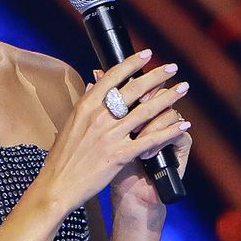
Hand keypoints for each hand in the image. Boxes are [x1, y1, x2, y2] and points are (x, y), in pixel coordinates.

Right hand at [34, 52, 190, 215]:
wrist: (57, 186)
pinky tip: (182, 125)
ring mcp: (110, 136)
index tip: (148, 54)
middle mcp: (99, 117)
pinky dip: (169, 131)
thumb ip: (86, 103)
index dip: (132, 63)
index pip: (113, 77)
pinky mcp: (120, 155)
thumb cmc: (63, 157)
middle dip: (157, 76)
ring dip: (168, 98)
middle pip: (134, 89)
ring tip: (183, 89)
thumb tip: (95, 82)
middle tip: (173, 67)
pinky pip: (150, 139)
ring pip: (146, 111)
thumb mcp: (70, 124)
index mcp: (86, 107)